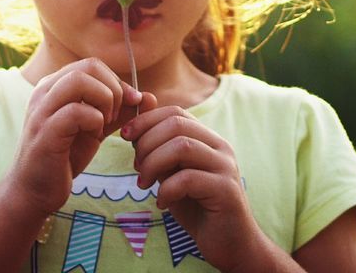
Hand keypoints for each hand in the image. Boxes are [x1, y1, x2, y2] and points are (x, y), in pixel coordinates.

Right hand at [4, 58, 144, 216]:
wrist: (34, 192)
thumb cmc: (65, 157)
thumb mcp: (96, 128)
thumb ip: (120, 112)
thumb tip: (149, 97)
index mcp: (54, 86)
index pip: (93, 65)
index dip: (116, 82)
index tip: (127, 106)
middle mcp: (44, 92)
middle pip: (89, 67)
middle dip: (113, 89)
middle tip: (114, 116)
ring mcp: (42, 110)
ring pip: (79, 80)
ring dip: (103, 101)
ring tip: (104, 124)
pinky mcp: (44, 132)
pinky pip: (76, 111)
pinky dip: (94, 120)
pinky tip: (94, 136)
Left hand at [121, 101, 267, 271]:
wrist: (231, 243)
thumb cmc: (199, 209)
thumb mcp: (174, 177)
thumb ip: (162, 155)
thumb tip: (136, 133)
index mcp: (208, 140)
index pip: (176, 112)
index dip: (146, 120)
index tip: (125, 135)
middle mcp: (220, 147)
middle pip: (177, 124)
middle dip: (146, 143)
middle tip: (137, 168)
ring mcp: (225, 167)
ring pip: (182, 146)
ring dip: (153, 163)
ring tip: (143, 184)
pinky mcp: (225, 190)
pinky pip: (187, 178)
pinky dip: (166, 189)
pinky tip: (162, 204)